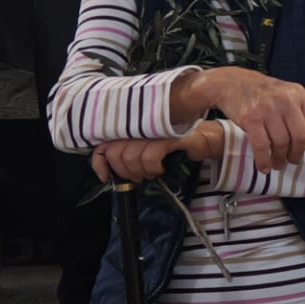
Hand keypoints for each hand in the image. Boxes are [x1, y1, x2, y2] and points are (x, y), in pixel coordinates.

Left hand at [91, 120, 223, 182]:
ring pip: (131, 157)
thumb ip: (126, 154)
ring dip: (141, 171)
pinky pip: (150, 155)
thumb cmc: (174, 146)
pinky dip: (153, 167)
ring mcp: (153, 129)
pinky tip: (161, 168)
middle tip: (139, 176)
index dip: (100, 165)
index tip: (107, 177)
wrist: (204, 139)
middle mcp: (138, 126)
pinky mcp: (168, 135)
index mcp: (129, 129)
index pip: (102, 147)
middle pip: (115, 154)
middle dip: (126, 172)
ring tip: (152, 172)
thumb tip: (109, 173)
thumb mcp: (144, 151)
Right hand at [195, 67, 304, 171]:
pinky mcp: (251, 119)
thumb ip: (300, 110)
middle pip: (300, 136)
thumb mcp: (287, 93)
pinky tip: (264, 167)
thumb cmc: (262, 93)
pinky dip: (263, 160)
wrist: (232, 83)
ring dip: (280, 159)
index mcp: (299, 94)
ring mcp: (268, 109)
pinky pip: (262, 146)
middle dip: (297, 153)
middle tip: (293, 160)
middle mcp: (286, 100)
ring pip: (281, 143)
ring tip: (278, 164)